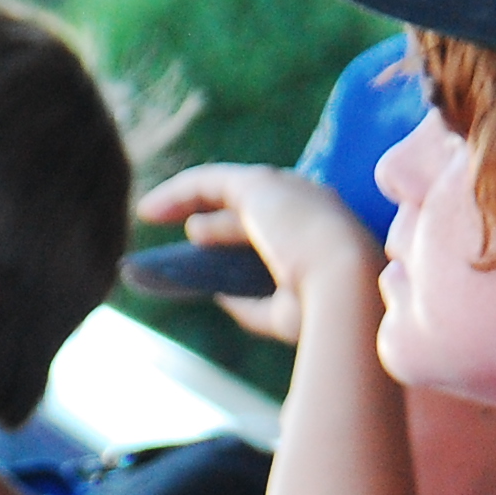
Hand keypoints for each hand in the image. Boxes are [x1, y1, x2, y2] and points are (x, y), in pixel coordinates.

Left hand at [137, 163, 384, 347]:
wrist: (346, 288)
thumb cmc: (325, 310)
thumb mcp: (283, 312)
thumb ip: (252, 303)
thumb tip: (218, 295)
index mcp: (326, 235)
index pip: (278, 231)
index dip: (243, 241)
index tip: (213, 263)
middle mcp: (311, 207)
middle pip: (253, 209)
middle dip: (220, 222)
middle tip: (191, 240)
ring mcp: (288, 192)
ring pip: (231, 192)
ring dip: (192, 201)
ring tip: (155, 215)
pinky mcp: (260, 186)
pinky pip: (211, 182)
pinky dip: (179, 192)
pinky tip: (149, 211)